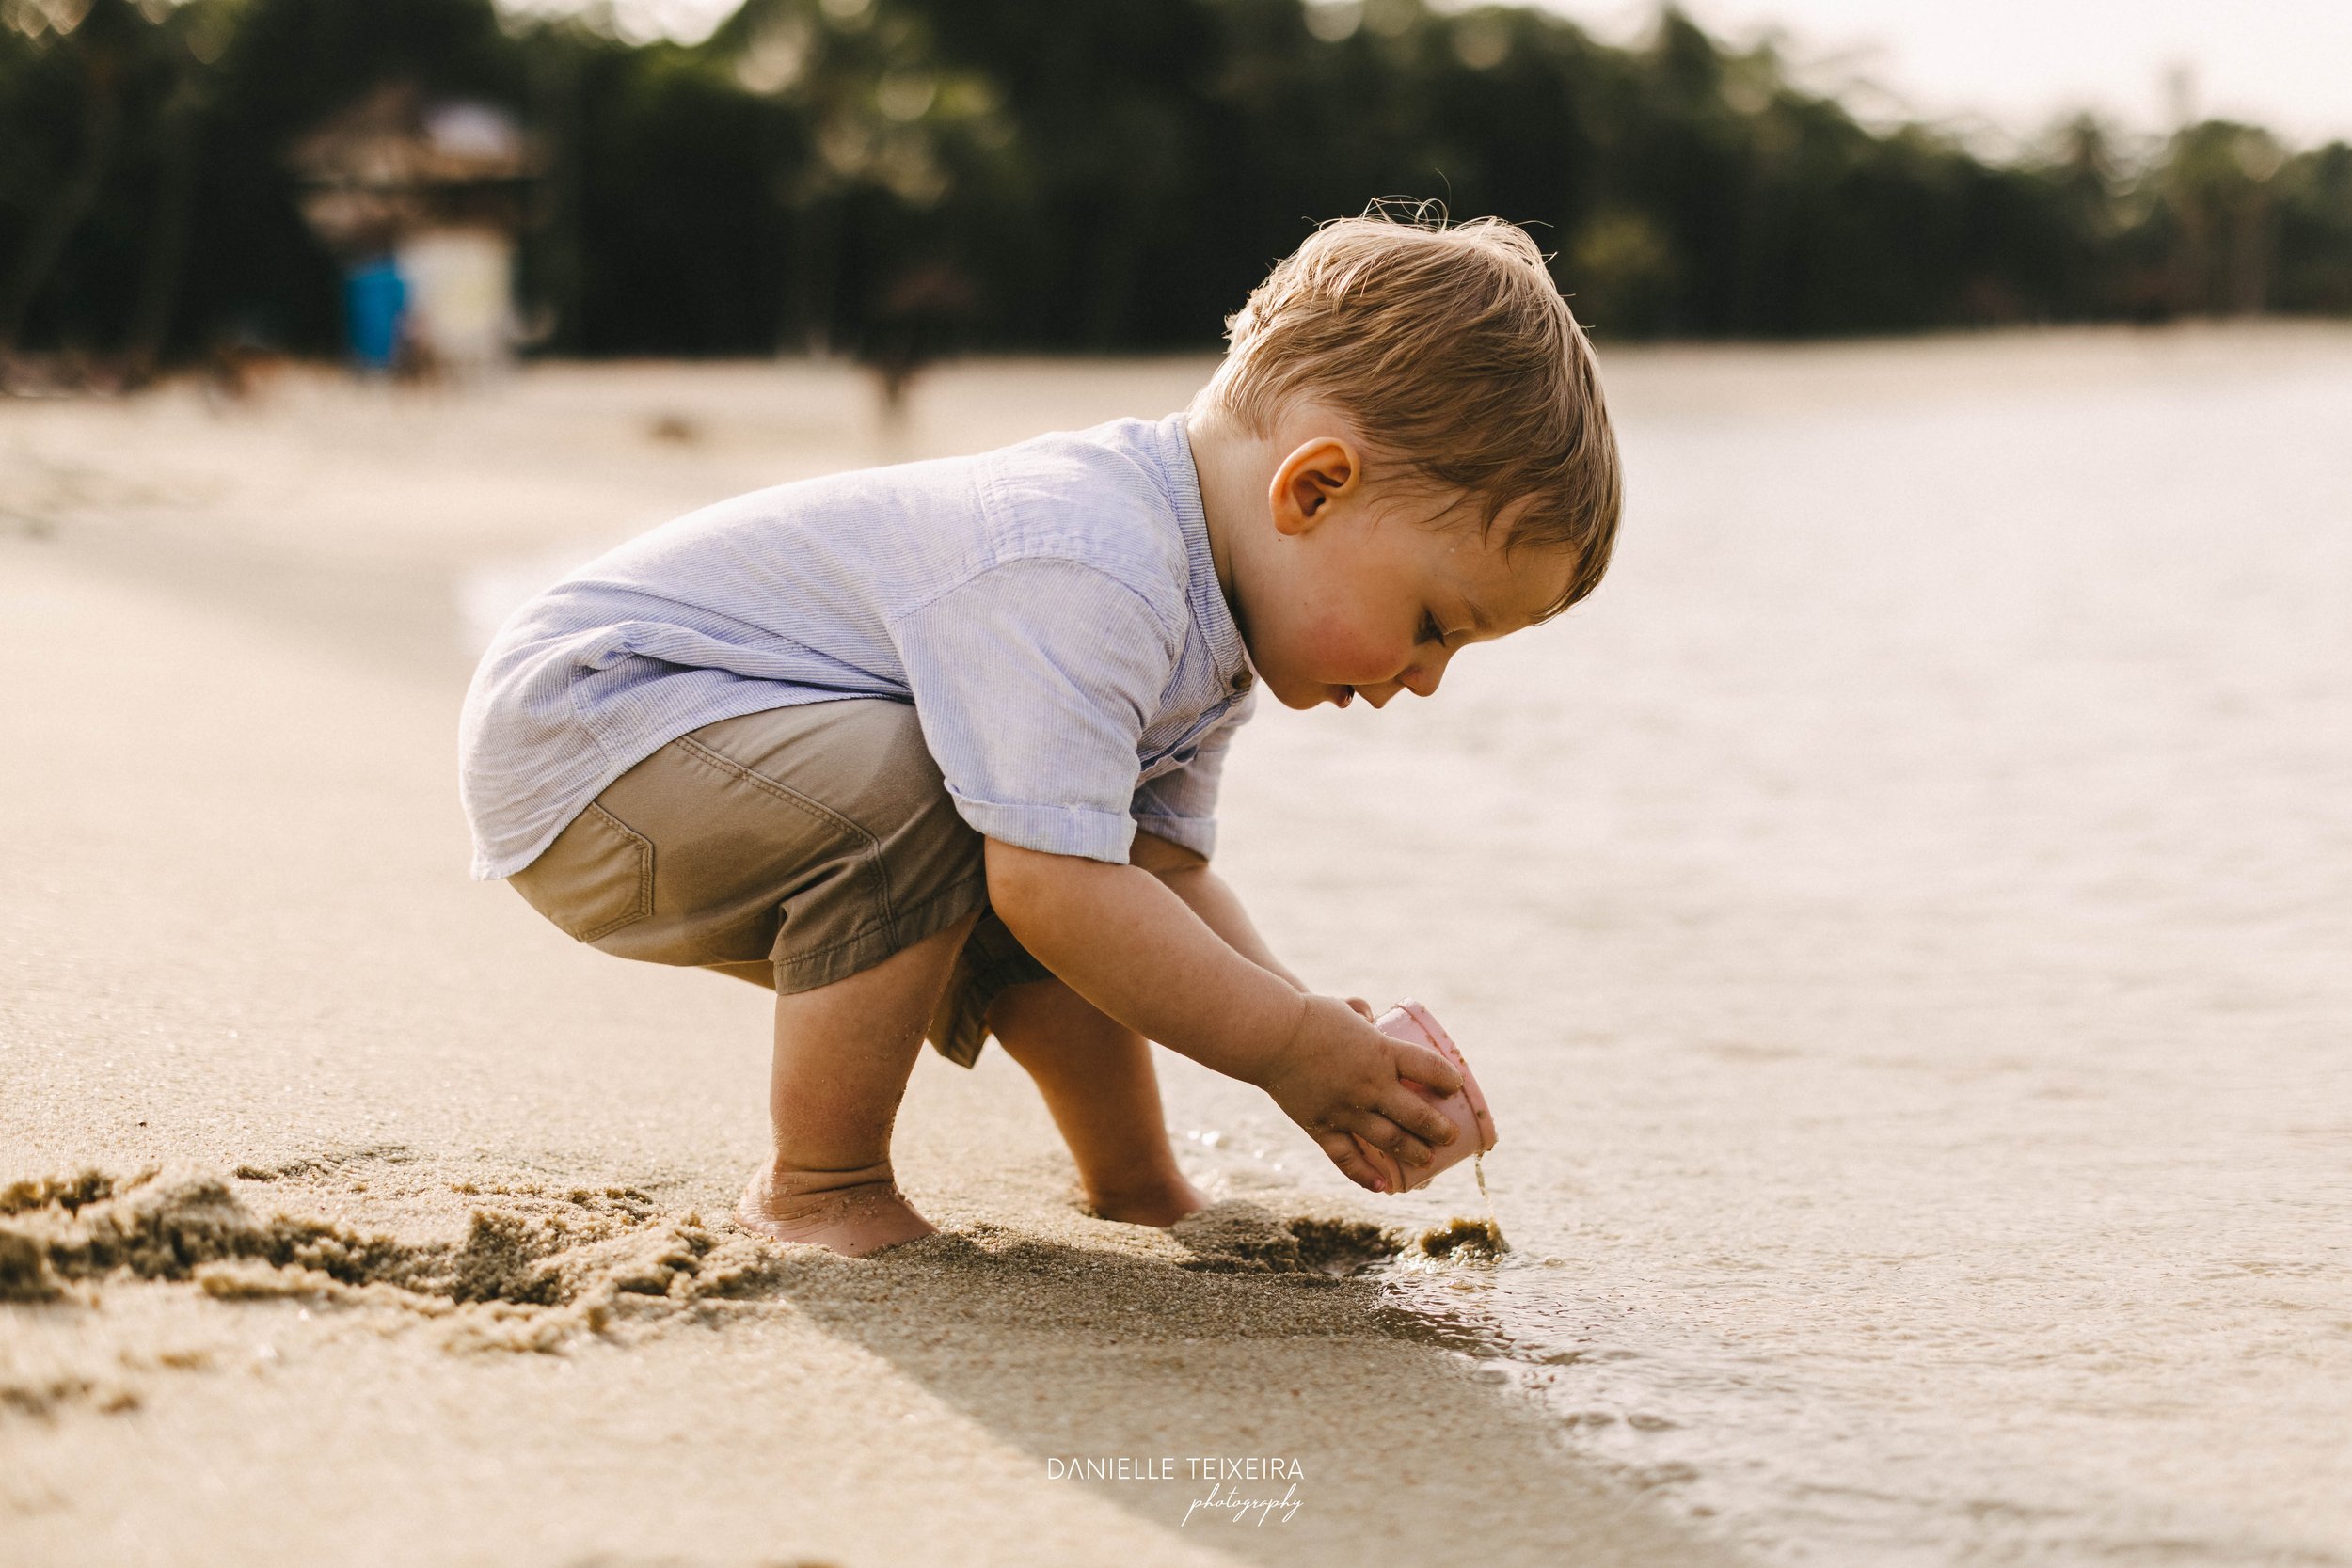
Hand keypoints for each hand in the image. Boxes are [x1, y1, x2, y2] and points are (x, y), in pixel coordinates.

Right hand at [1254, 995, 1461, 1192]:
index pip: (1430, 1069)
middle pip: (1417, 1115)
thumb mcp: (1343, 1008)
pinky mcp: (1322, 1126)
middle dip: (1439, 1129)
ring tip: (1427, 1160)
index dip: (1448, 1080)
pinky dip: (1366, 1175)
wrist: (1268, 1035)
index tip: (1454, 1087)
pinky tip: (1383, 1186)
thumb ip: (1361, 1012)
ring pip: (1390, 1140)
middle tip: (1450, 1135)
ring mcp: (1347, 1109)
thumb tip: (1370, 1016)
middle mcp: (1371, 1085)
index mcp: (1382, 1052)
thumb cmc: (1307, 1014)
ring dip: (1414, 1152)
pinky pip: (1347, 1158)